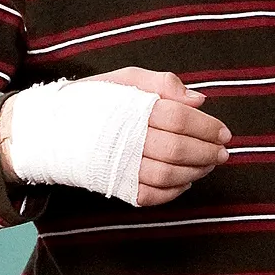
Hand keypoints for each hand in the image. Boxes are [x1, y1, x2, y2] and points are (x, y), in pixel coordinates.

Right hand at [81, 68, 231, 205]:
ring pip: (168, 175)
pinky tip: (185, 182)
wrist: (49, 129)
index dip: (207, 126)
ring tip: (208, 166)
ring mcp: (119, 165)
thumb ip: (163, 84)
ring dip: (195, 172)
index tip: (225, 133)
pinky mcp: (115, 185)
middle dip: (207, 152)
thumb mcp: (126, 78)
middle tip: (223, 153)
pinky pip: (150, 196)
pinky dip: (173, 193)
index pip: (180, 117)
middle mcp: (126, 138)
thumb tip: (200, 100)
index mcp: (132, 107)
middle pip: (178, 148)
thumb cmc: (93, 100)